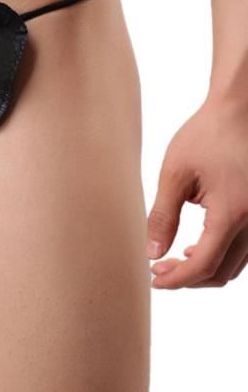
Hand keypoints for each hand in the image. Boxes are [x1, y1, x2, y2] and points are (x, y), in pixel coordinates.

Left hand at [147, 96, 247, 287]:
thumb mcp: (174, 175)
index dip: (177, 278)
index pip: (205, 264)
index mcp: (235, 212)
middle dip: (187, 278)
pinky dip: (220, 255)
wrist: (239, 111)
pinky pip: (244, 249)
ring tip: (171, 261)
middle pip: (222, 271)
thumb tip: (152, 253)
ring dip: (204, 269)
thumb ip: (162, 217)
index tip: (153, 280)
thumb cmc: (205, 137)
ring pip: (236, 264)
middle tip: (156, 270)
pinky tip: (194, 248)